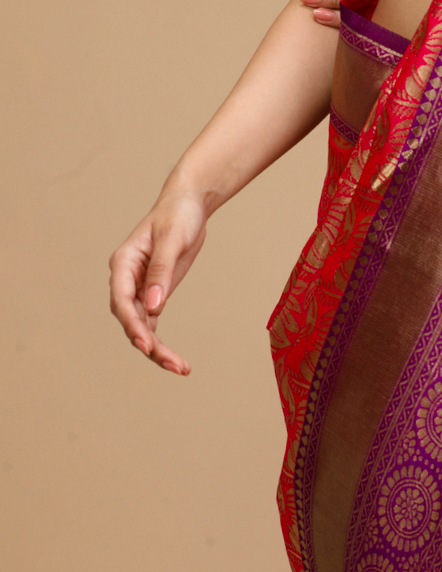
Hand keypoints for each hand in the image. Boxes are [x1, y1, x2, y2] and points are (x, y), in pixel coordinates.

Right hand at [109, 191, 208, 374]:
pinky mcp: (154, 292)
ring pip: (141, 326)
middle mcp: (126, 279)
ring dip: (157, 348)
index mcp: (123, 263)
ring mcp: (139, 288)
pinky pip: (152, 322)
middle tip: (174, 364)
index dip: (132, 324)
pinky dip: (161, 340)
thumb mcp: (171, 239)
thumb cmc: (177, 214)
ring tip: (181, 367)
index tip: (147, 344)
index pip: (121, 300)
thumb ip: (161, 271)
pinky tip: (174, 359)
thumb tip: (154, 306)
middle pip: (131, 320)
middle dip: (149, 344)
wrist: (189, 203)